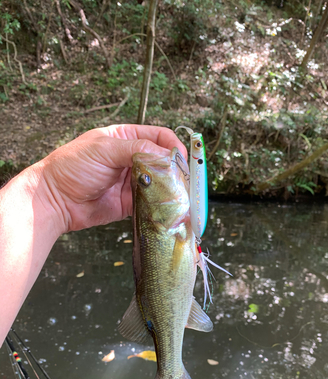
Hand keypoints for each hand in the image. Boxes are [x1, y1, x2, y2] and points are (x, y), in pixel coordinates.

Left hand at [37, 124, 187, 233]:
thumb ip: (137, 149)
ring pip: (160, 181)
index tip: (181, 157)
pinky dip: (160, 202)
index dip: (172, 145)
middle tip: (182, 177)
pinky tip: (165, 203)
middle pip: (163, 160)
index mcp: (125, 138)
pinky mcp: (130, 202)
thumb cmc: (71, 168)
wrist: (55, 200)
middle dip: (174, 167)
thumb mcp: (104, 149)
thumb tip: (165, 155)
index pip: (158, 136)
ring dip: (170, 186)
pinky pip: (151, 201)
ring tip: (176, 191)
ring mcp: (132, 181)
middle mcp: (131, 158)